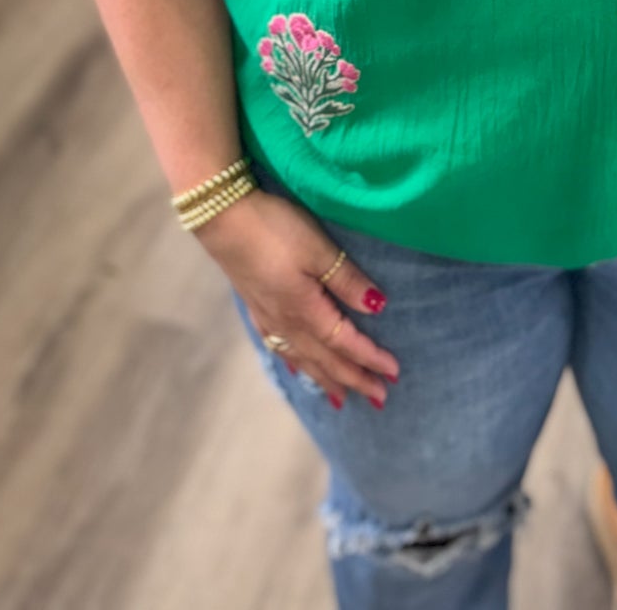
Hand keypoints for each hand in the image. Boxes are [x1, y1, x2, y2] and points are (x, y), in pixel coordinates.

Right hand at [194, 187, 400, 408]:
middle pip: (325, 359)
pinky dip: (294, 362)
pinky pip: (279, 347)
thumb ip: (346, 280)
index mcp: (306, 310)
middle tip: (378, 398)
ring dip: (325, 378)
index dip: (370, 358)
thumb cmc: (275, 229)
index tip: (394, 374)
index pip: (345, 343)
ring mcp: (267, 316)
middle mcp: (286, 322)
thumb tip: (377, 308)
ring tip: (340, 397)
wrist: (222, 218)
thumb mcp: (318, 249)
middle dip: (353, 378)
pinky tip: (296, 367)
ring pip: (302, 358)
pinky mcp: (255, 305)